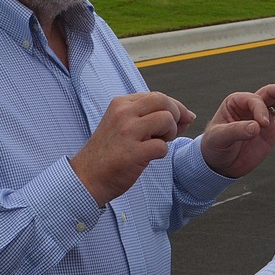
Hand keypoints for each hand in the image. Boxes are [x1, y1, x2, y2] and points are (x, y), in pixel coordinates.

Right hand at [70, 92, 195, 205]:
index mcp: (121, 104)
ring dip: (170, 133)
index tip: (182, 118)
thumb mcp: (125, 126)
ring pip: (166, 119)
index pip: (156, 96)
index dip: (175, 107)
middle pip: (163, 101)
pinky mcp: (132, 152)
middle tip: (172, 130)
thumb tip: (188, 116)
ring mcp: (127, 132)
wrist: (87, 178)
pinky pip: (162, 146)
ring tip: (159, 143)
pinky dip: (161, 152)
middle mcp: (123, 114)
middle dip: (177, 114)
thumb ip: (152, 118)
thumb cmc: (110, 153)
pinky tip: (149, 157)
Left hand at [200, 77, 274, 177]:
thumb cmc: (213, 146)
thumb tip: (257, 127)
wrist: (219, 165)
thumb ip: (237, 130)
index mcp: (237, 102)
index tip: (262, 124)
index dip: (261, 110)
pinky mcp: (271, 132)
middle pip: (270, 94)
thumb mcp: (219, 137)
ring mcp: (263, 119)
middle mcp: (252, 107)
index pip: (255, 100)